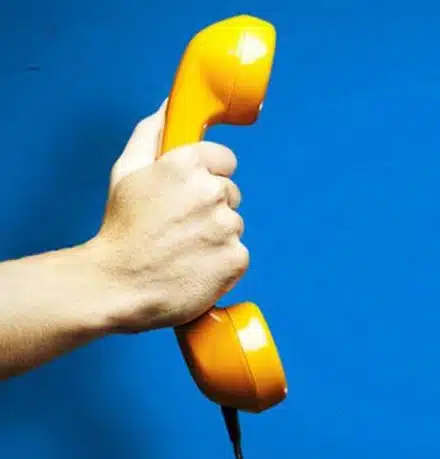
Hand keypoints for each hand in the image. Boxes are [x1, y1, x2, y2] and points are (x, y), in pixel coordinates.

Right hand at [89, 101, 248, 332]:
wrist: (116, 287)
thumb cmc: (120, 231)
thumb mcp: (126, 173)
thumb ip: (151, 134)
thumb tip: (169, 106)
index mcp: (186, 164)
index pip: (225, 160)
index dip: (209, 176)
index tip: (190, 193)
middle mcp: (211, 192)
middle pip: (230, 194)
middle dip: (211, 208)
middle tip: (178, 228)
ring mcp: (226, 226)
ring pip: (234, 225)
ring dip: (216, 236)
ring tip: (183, 251)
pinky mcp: (236, 258)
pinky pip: (239, 254)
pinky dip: (222, 263)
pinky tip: (195, 268)